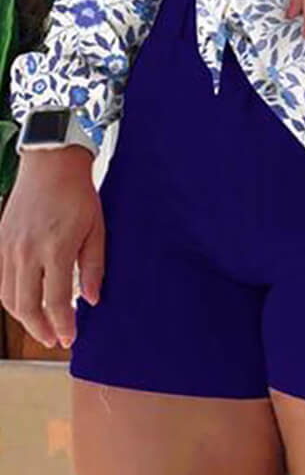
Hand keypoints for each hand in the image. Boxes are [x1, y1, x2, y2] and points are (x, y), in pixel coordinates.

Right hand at [0, 146, 104, 348]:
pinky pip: (1, 280)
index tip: (70, 338)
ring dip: (24, 318)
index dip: (63, 325)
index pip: (56, 301)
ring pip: (8, 298)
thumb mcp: (96, 228)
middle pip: (26, 306)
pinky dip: (12, 298)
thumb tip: (92, 300)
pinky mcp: (0, 241)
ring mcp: (9, 247)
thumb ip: (93, 266)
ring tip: (42, 326)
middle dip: (41, 330)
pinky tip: (26, 302)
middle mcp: (27, 252)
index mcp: (55, 249)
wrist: (51, 163)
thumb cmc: (78, 194)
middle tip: (56, 340)